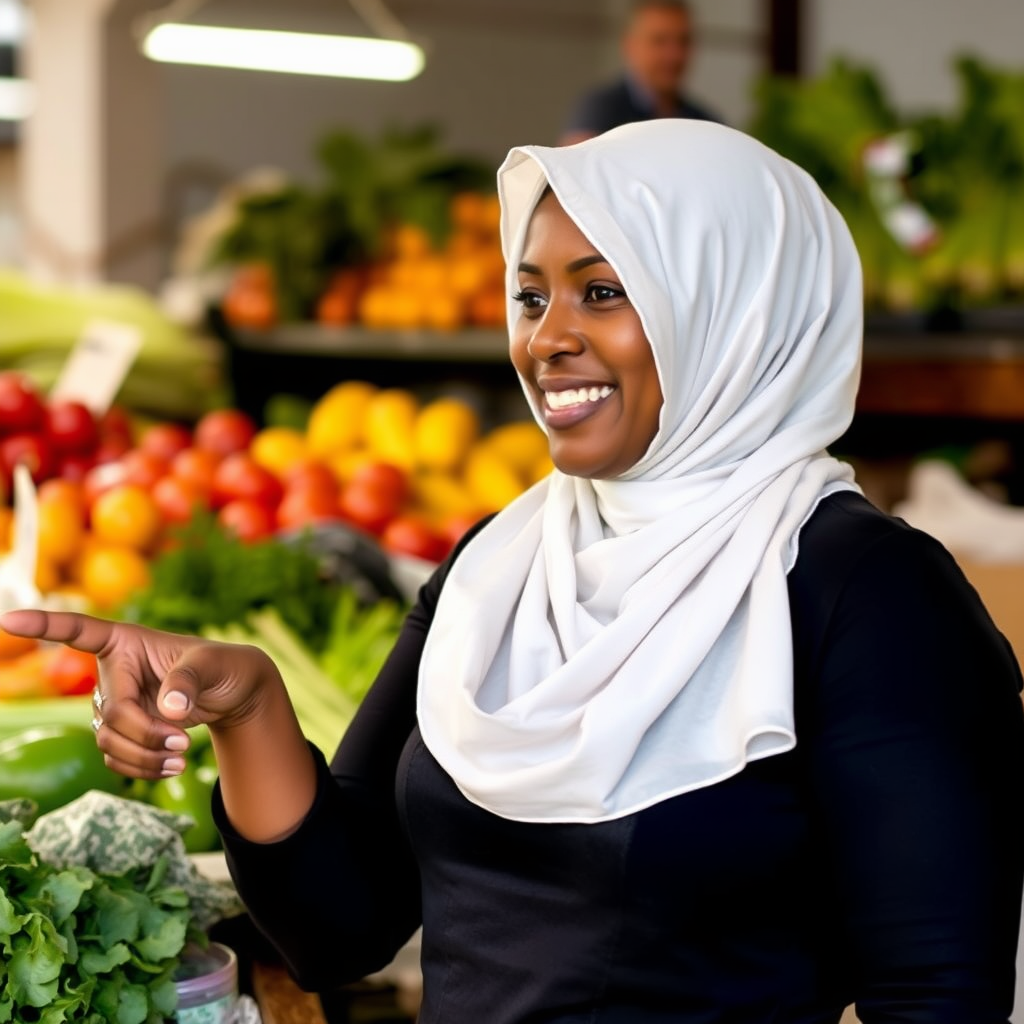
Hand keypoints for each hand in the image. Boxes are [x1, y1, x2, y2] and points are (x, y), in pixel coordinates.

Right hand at [0, 609, 280, 779]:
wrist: (232, 692)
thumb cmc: (222, 666)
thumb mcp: (213, 665)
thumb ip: (188, 682)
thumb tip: (168, 708)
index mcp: (126, 641)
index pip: (78, 630)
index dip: (44, 624)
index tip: (9, 618)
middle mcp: (113, 670)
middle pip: (111, 713)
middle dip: (145, 734)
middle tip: (182, 744)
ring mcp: (113, 702)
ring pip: (109, 740)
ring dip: (145, 757)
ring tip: (182, 758)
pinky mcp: (121, 729)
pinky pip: (115, 757)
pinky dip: (142, 767)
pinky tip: (171, 767)